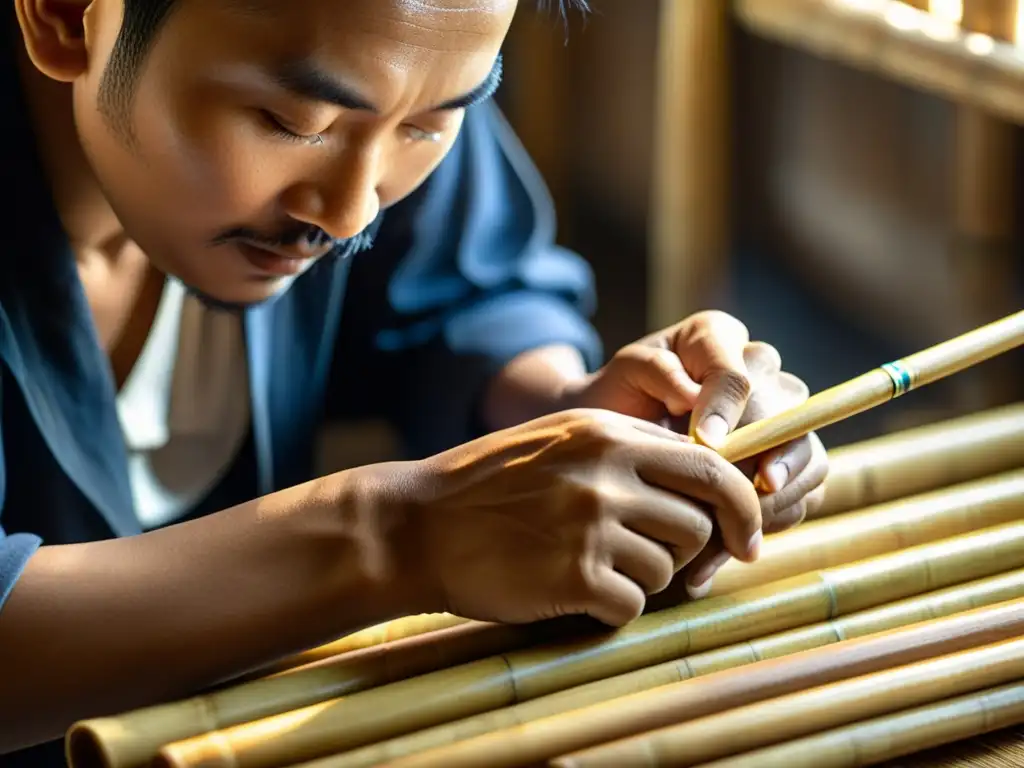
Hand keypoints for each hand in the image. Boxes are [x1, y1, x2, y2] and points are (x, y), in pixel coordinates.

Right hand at [389, 409, 761, 626]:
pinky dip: (611, 608)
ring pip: (667, 569)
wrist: (418, 524)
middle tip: (650, 558)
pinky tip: (575, 592)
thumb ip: (629, 448)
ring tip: (594, 568)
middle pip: (698, 523)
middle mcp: (607, 473)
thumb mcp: (561, 439)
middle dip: (685, 549)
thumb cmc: (492, 484)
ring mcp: (589, 524)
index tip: (746, 537)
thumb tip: (705, 475)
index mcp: (610, 433)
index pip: (713, 467)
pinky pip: (630, 606)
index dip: (742, 507)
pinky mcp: (571, 575)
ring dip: (641, 579)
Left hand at [560, 311, 828, 593]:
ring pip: (808, 462)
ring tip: (720, 543)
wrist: (610, 438)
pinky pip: (799, 500)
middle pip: (790, 419)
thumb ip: (656, 372)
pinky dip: (762, 533)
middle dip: (760, 466)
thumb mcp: (624, 375)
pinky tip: (713, 561)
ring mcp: (782, 422)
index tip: (705, 445)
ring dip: (768, 507)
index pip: (741, 372)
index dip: (729, 409)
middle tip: (726, 502)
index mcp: (720, 340)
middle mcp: (763, 374)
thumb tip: (691, 394)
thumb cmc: (616, 399)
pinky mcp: (787, 467)